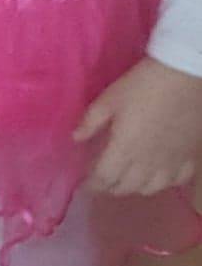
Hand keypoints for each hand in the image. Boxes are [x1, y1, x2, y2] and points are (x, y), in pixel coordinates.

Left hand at [75, 59, 201, 197]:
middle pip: (127, 187)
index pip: (104, 178)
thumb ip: (90, 121)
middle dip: (111, 187)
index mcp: (124, 150)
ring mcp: (171, 163)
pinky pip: (176, 181)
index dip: (93, 184)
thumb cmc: (142, 86)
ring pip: (151, 189)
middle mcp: (147, 163)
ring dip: (135, 188)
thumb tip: (75, 138)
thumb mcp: (109, 99)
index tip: (85, 184)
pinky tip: (159, 175)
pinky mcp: (189, 157)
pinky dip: (164, 183)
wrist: (184, 77)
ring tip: (127, 180)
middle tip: (103, 181)